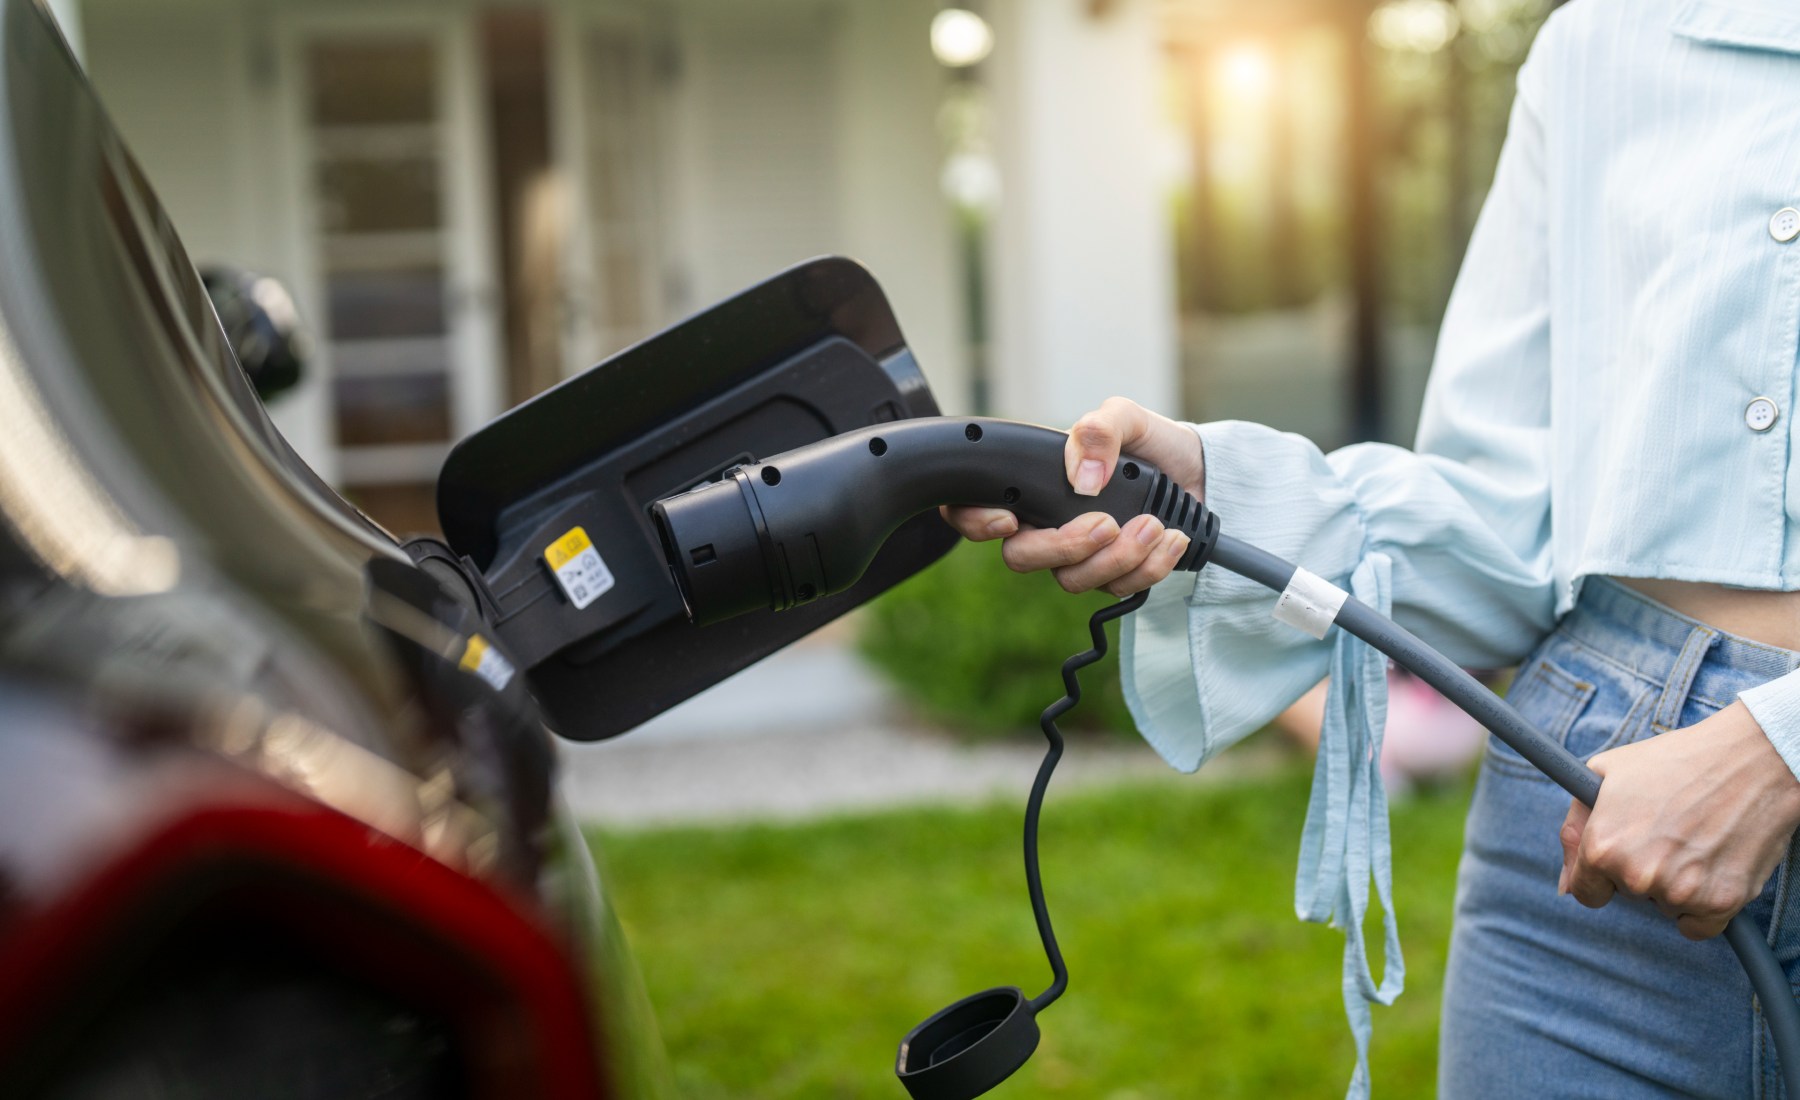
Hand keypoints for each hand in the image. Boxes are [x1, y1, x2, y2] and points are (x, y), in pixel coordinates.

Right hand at [940, 397, 1204, 596]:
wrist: (1200, 472)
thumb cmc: (1152, 442)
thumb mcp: (1126, 417)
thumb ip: (1098, 431)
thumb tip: (1081, 478)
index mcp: (1032, 483)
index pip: (973, 508)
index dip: (975, 522)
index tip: (1009, 520)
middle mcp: (1046, 524)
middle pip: (1021, 558)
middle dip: (1064, 547)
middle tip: (1107, 524)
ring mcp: (1077, 556)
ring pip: (1071, 580)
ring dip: (1117, 558)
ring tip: (1153, 525)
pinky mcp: (1113, 576)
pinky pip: (1116, 590)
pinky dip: (1148, 568)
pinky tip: (1170, 538)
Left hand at [1558, 701, 1799, 939]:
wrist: (1750, 759)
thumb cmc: (1674, 760)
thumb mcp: (1604, 774)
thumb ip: (1576, 830)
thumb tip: (1565, 886)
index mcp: (1602, 846)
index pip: (1586, 892)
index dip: (1601, 875)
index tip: (1619, 859)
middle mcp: (1637, 875)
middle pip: (1629, 895)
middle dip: (1642, 869)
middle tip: (1667, 832)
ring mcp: (1681, 891)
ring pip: (1666, 906)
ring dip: (1675, 884)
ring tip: (1695, 838)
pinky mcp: (1722, 901)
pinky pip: (1699, 925)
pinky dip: (1703, 906)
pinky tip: (1711, 867)